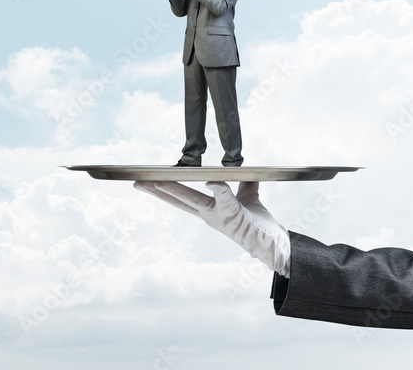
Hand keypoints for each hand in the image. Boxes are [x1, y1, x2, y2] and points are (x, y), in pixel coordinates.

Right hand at [134, 181, 290, 276]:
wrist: (274, 244)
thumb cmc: (258, 223)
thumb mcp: (248, 198)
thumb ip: (243, 183)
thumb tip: (244, 168)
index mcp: (208, 209)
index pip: (181, 196)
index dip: (165, 188)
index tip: (149, 179)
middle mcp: (209, 214)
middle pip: (178, 200)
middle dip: (157, 191)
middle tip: (138, 182)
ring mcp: (219, 216)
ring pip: (193, 200)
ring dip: (175, 191)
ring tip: (157, 182)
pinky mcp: (234, 216)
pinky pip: (226, 199)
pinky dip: (219, 190)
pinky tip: (211, 182)